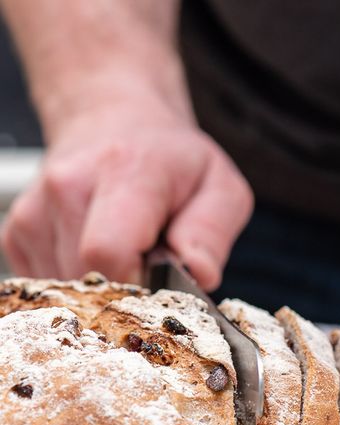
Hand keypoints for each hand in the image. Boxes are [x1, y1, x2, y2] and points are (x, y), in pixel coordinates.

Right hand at [1, 82, 252, 288]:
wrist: (112, 121)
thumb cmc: (170, 160)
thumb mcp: (219, 186)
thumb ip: (211, 232)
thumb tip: (199, 274)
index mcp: (124, 172)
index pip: (107, 252)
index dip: (136, 283)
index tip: (156, 276)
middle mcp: (67, 186)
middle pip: (87, 281)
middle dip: (123, 286)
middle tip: (146, 259)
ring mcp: (34, 210)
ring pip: (66, 289)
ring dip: (100, 284)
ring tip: (123, 249)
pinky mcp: (16, 232)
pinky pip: (47, 283)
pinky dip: (76, 280)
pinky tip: (94, 249)